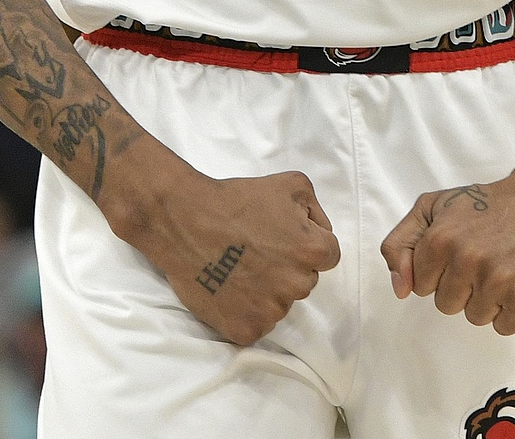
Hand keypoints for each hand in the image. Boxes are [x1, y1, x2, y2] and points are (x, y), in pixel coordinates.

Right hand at [113, 142, 340, 345]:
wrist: (185, 221)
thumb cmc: (237, 199)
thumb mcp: (291, 183)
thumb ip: (317, 210)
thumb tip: (319, 231)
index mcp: (313, 251)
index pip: (328, 256)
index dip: (307, 243)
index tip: (284, 238)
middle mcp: (297, 286)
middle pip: (304, 280)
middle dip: (288, 267)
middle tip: (257, 250)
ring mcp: (271, 312)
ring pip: (280, 303)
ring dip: (267, 290)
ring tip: (239, 267)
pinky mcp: (246, 331)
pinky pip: (257, 324)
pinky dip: (246, 311)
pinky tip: (230, 289)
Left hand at [380, 137, 514, 333]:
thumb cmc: (486, 204)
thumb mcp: (433, 206)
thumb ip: (400, 244)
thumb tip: (400, 290)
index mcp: (439, 239)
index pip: (420, 286)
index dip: (438, 272)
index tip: (457, 252)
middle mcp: (466, 260)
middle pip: (447, 305)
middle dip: (461, 287)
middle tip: (483, 258)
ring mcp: (498, 282)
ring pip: (475, 317)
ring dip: (488, 299)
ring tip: (503, 266)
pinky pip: (504, 328)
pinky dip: (512, 311)